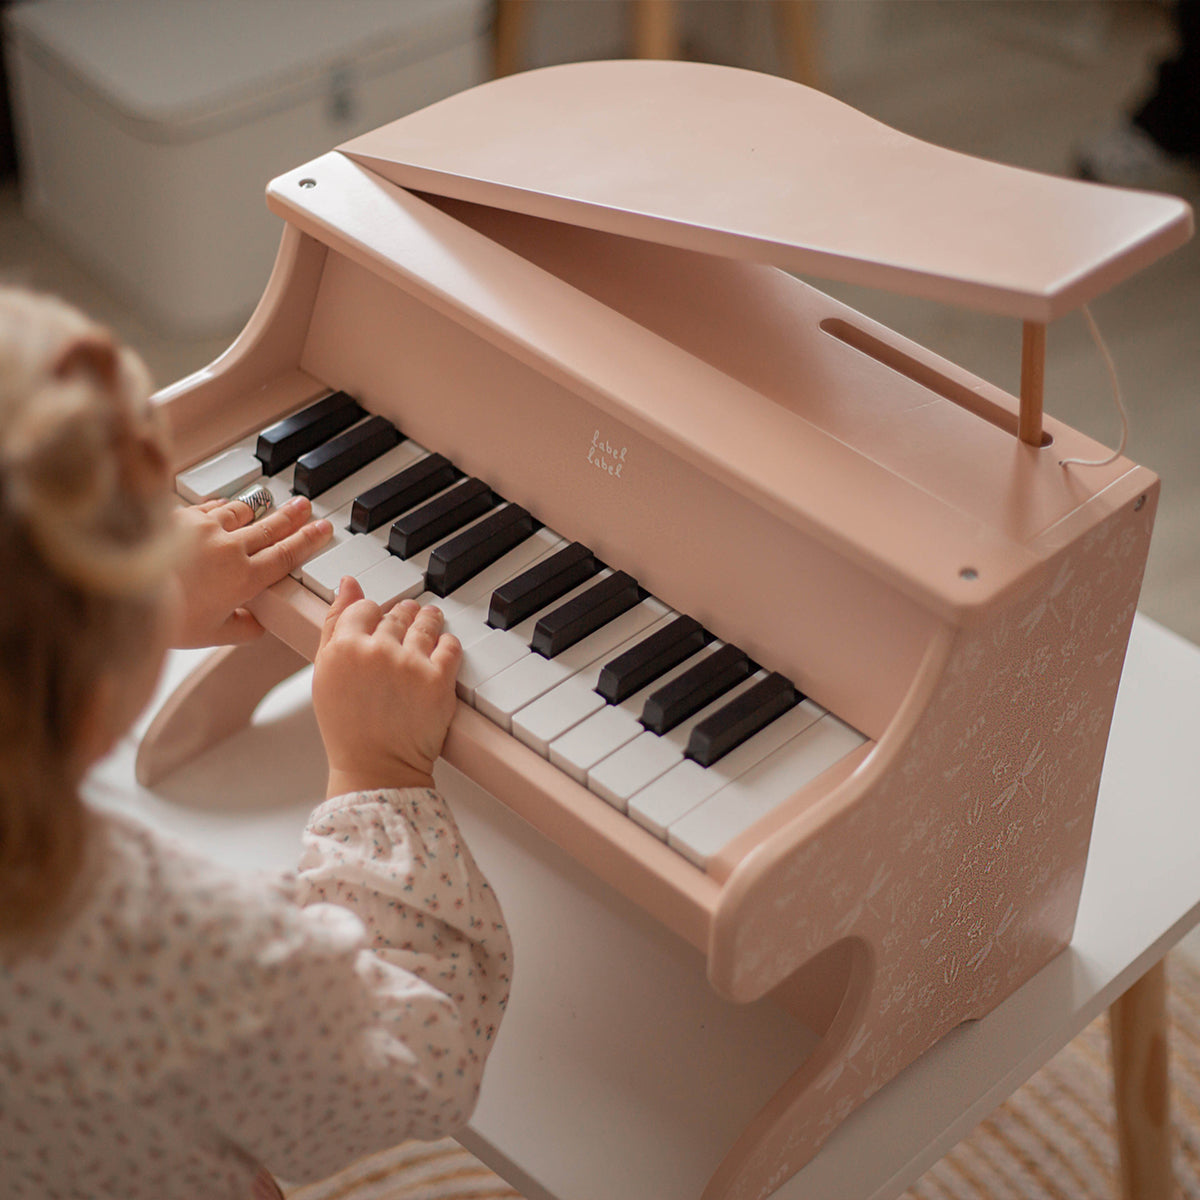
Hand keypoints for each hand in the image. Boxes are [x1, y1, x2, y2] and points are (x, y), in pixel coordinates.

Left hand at [170, 495, 331, 646]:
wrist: (121, 589)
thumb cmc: (164, 618)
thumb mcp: (210, 636)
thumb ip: (242, 629)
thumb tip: (258, 625)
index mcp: (243, 580)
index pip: (287, 555)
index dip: (308, 541)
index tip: (321, 531)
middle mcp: (229, 549)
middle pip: (271, 527)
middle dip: (292, 517)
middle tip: (305, 507)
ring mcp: (205, 528)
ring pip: (241, 512)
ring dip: (256, 508)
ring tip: (266, 502)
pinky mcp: (180, 516)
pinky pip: (210, 507)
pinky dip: (221, 507)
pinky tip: (224, 506)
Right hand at [313, 578, 461, 796]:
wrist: (376, 767)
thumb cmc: (348, 727)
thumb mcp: (325, 673)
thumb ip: (334, 624)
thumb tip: (348, 584)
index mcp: (344, 647)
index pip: (364, 607)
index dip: (373, 614)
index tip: (378, 624)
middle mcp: (377, 650)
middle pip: (397, 613)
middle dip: (403, 618)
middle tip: (406, 626)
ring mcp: (410, 663)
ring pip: (426, 622)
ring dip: (428, 622)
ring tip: (428, 626)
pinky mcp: (439, 678)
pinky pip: (451, 644)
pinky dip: (448, 645)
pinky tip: (441, 653)